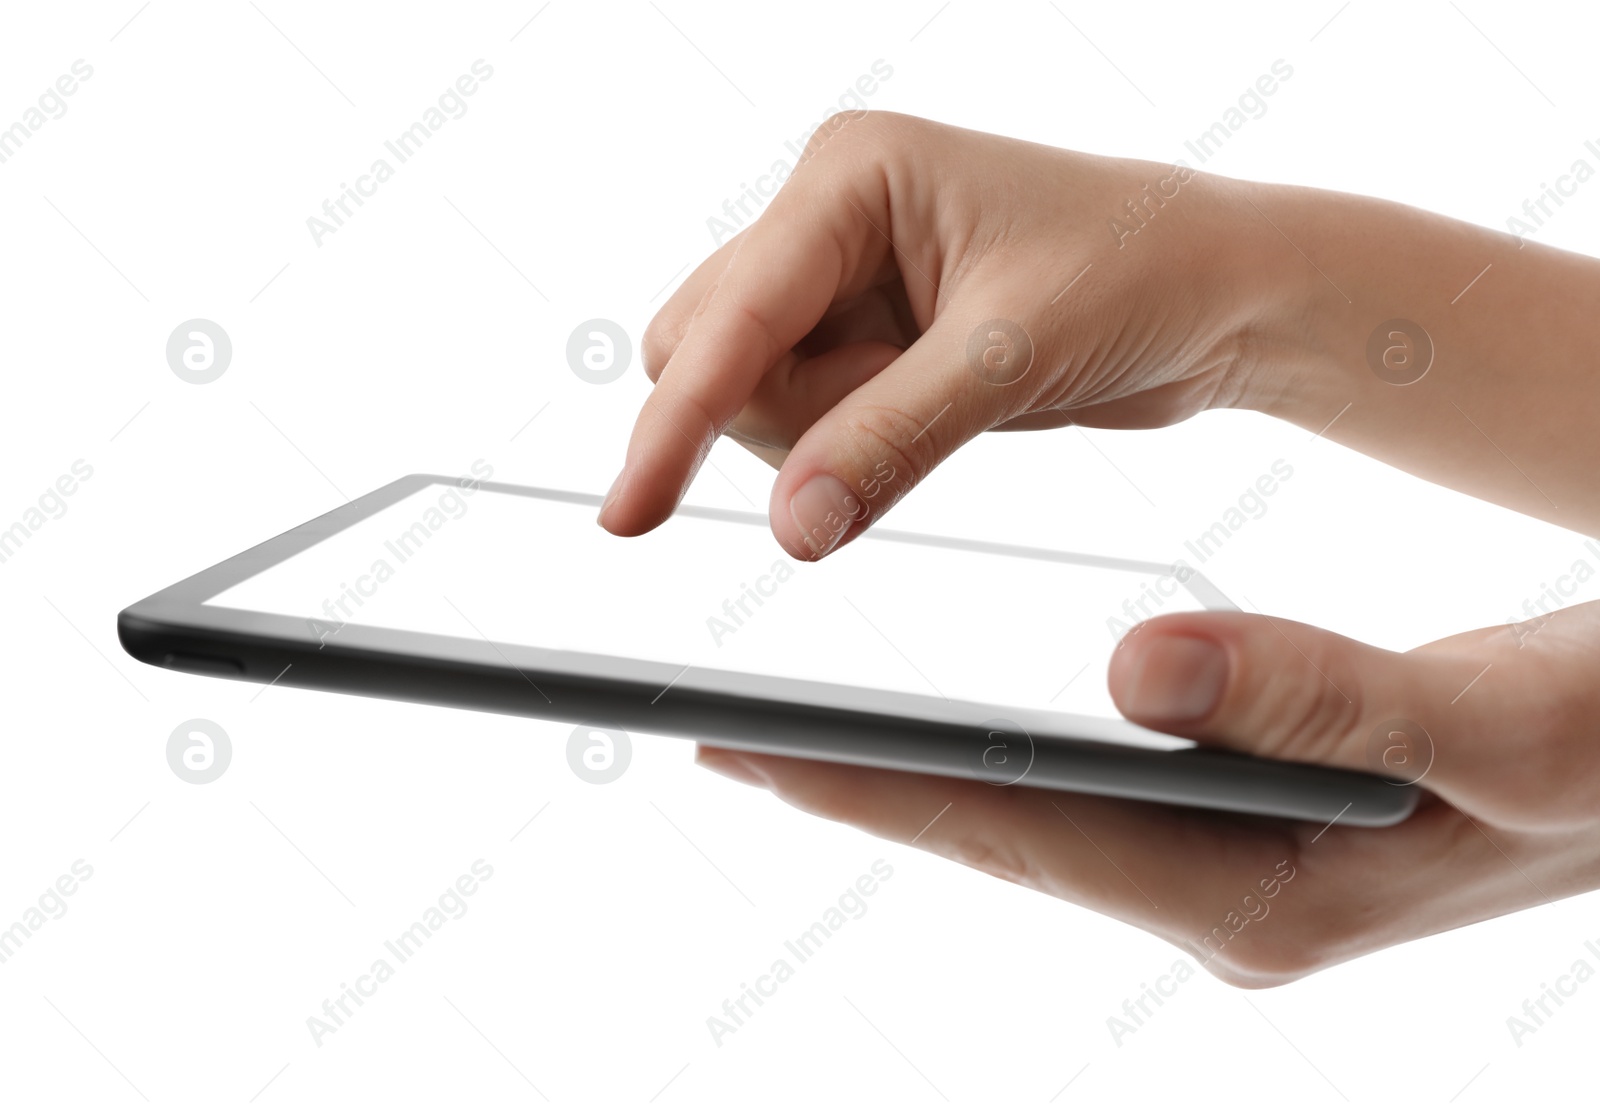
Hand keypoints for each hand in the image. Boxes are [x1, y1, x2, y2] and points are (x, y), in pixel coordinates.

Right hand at [599, 111, 1301, 557]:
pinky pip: (802, 420)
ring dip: (826, 436)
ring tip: (947, 396)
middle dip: (782, 417)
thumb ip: (888, 441)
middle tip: (906, 404)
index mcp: (852, 176)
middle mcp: (828, 219)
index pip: (730, 315)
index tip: (630, 515)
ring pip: (748, 398)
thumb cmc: (1139, 273)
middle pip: (708, 355)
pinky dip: (848, 446)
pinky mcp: (862, 336)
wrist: (1217, 293)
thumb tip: (792, 527)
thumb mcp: (1012, 358)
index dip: (677, 423)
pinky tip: (933, 408)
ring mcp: (839, 279)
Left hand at [697, 603, 1599, 985]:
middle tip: (724, 740)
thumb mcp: (1493, 723)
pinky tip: (958, 741)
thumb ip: (1323, 697)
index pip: (1034, 834)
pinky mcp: (1255, 841)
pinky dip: (1013, 769)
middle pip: (1015, 840)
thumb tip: (1137, 668)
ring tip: (801, 738)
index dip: (887, 790)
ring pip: (1048, 826)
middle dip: (870, 792)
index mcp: (1270, 894)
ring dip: (926, 780)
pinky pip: (1100, 807)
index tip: (753, 750)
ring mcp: (1241, 877)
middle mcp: (1234, 902)